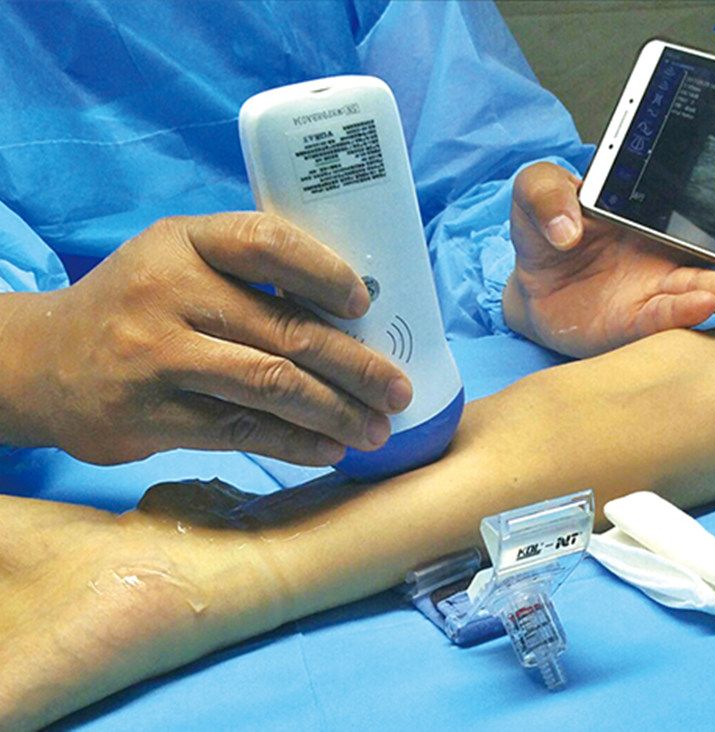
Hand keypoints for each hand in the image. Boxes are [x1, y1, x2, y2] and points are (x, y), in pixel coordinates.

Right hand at [4, 213, 412, 464]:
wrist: (43, 361)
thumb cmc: (137, 306)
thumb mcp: (177, 263)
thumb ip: (246, 276)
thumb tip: (352, 314)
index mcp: (183, 240)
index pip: (265, 242)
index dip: (324, 273)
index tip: (365, 305)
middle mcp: (168, 291)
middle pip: (285, 329)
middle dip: (356, 365)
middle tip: (397, 390)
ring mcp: (157, 355)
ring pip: (271, 384)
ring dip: (335, 411)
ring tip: (375, 429)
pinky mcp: (151, 414)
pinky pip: (241, 430)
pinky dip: (295, 443)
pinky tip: (329, 449)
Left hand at [503, 162, 714, 357]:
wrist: (529, 285)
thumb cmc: (544, 232)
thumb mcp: (534, 193)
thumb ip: (545, 191)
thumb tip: (567, 225)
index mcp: (653, 217)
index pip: (697, 208)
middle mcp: (665, 256)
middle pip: (714, 254)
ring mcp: (653, 292)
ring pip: (700, 291)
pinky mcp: (631, 324)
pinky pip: (658, 319)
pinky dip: (678, 314)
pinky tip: (700, 306)